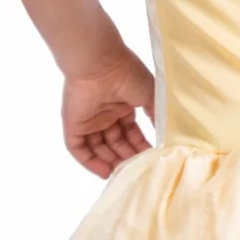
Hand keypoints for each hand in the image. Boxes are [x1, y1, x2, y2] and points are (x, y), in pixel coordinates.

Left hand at [61, 49, 155, 178]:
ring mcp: (88, 120)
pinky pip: (79, 149)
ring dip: (110, 161)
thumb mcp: (150, 95)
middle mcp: (104, 114)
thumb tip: (166, 134)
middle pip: (115, 143)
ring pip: (98, 148)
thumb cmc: (128, 75)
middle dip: (126, 156)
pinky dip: (90, 162)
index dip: (139, 146)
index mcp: (121, 105)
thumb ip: (156, 115)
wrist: (102, 63)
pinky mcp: (73, 125)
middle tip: (138, 170)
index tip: (150, 158)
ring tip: (124, 175)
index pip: (130, 132)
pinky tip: (105, 172)